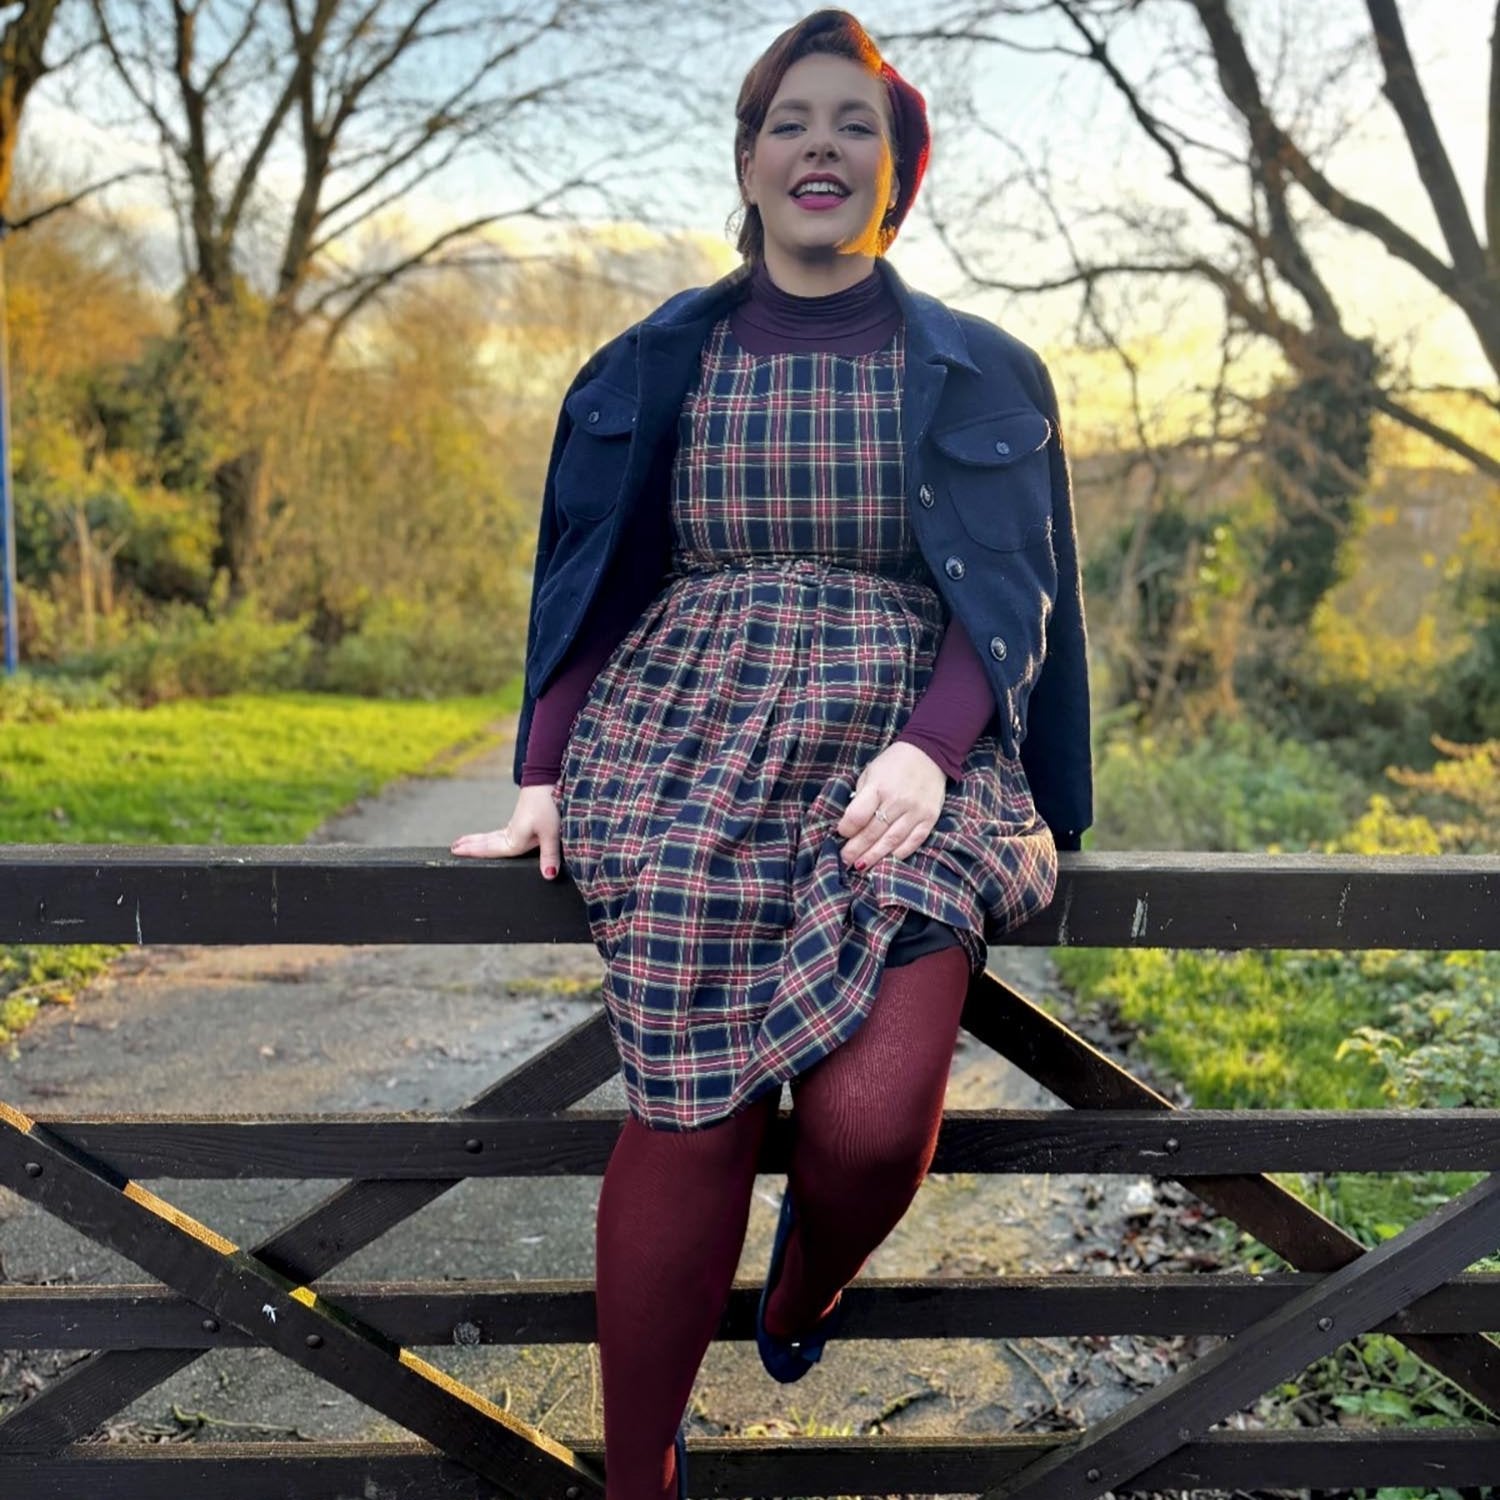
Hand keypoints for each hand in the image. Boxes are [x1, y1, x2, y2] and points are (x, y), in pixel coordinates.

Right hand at [450, 785, 561, 879]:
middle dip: (471, 846)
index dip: (473, 851)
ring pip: (493, 837)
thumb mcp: (550, 833)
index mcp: (515, 840)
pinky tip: (495, 837)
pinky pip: (501, 833)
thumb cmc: (549, 805)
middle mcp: (512, 833)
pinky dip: (492, 836)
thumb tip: (548, 875)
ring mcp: (516, 826)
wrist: (547, 779)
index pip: (489, 849)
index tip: (456, 851)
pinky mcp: (523, 820)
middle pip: (487, 842)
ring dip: (478, 840)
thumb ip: (548, 855)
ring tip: (463, 842)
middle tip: (453, 848)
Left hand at [836, 742, 945, 872]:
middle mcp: (898, 800)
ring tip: (861, 866)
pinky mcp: (929, 818)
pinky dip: (900, 853)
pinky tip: (888, 860)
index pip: (858, 816)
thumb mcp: (871, 772)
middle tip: (845, 860)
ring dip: (875, 856)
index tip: (841, 834)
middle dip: (856, 849)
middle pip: (873, 832)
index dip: (846, 829)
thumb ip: (861, 796)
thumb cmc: (894, 763)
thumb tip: (850, 823)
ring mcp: (915, 811)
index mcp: (879, 786)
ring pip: (892, 840)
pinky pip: (914, 841)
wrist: (930, 752)